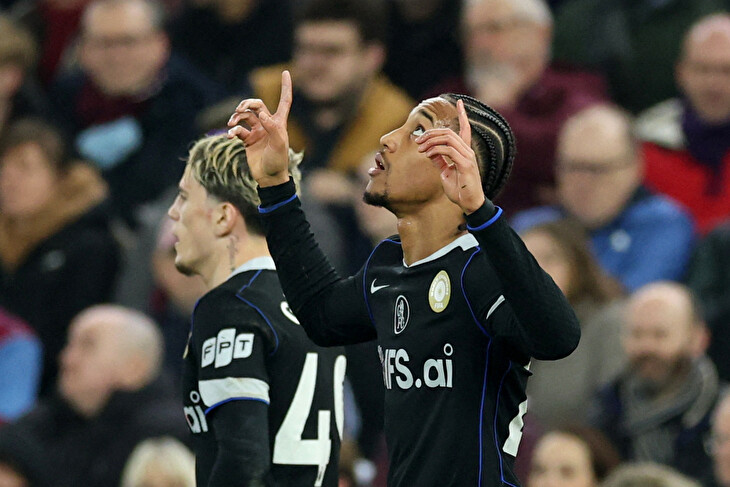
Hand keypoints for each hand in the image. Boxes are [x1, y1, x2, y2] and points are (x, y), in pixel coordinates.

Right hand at [227, 70, 292, 186]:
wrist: (269, 179)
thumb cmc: (278, 162)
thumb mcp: (279, 144)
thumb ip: (271, 127)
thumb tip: (261, 114)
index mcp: (279, 123)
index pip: (285, 100)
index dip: (286, 87)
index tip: (285, 72)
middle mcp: (268, 124)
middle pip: (257, 105)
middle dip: (247, 103)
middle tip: (240, 109)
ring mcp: (257, 132)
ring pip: (245, 116)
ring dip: (236, 117)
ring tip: (232, 123)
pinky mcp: (248, 141)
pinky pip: (238, 130)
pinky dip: (233, 131)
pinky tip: (231, 136)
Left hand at [415, 99, 485, 213]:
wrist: (469, 204)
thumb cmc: (459, 190)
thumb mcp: (446, 173)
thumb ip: (440, 161)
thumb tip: (430, 152)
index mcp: (464, 152)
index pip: (465, 129)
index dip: (463, 115)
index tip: (460, 102)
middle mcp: (468, 152)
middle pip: (450, 132)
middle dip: (432, 133)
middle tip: (418, 140)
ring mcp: (468, 157)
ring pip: (449, 138)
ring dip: (431, 141)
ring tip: (420, 148)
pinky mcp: (466, 165)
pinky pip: (448, 151)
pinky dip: (435, 150)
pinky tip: (427, 154)